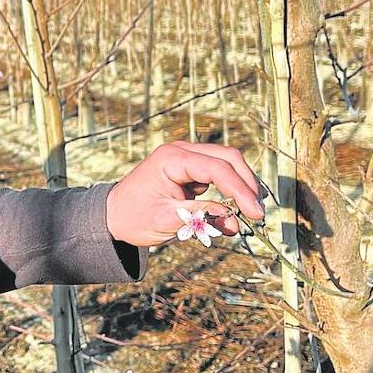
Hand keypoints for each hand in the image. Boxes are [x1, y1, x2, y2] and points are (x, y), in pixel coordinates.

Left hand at [106, 141, 265, 247]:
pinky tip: (235, 211)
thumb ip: (201, 216)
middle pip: (228, 158)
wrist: (113, 216)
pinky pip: (218, 176)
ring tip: (252, 213)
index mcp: (172, 158)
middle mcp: (182, 152)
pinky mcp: (190, 171)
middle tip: (259, 212)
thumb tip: (235, 221)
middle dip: (247, 184)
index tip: (256, 213)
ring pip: (227, 165)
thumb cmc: (133, 217)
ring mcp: (187, 159)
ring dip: (242, 186)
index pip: (217, 168)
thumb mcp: (167, 219)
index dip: (240, 190)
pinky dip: (231, 191)